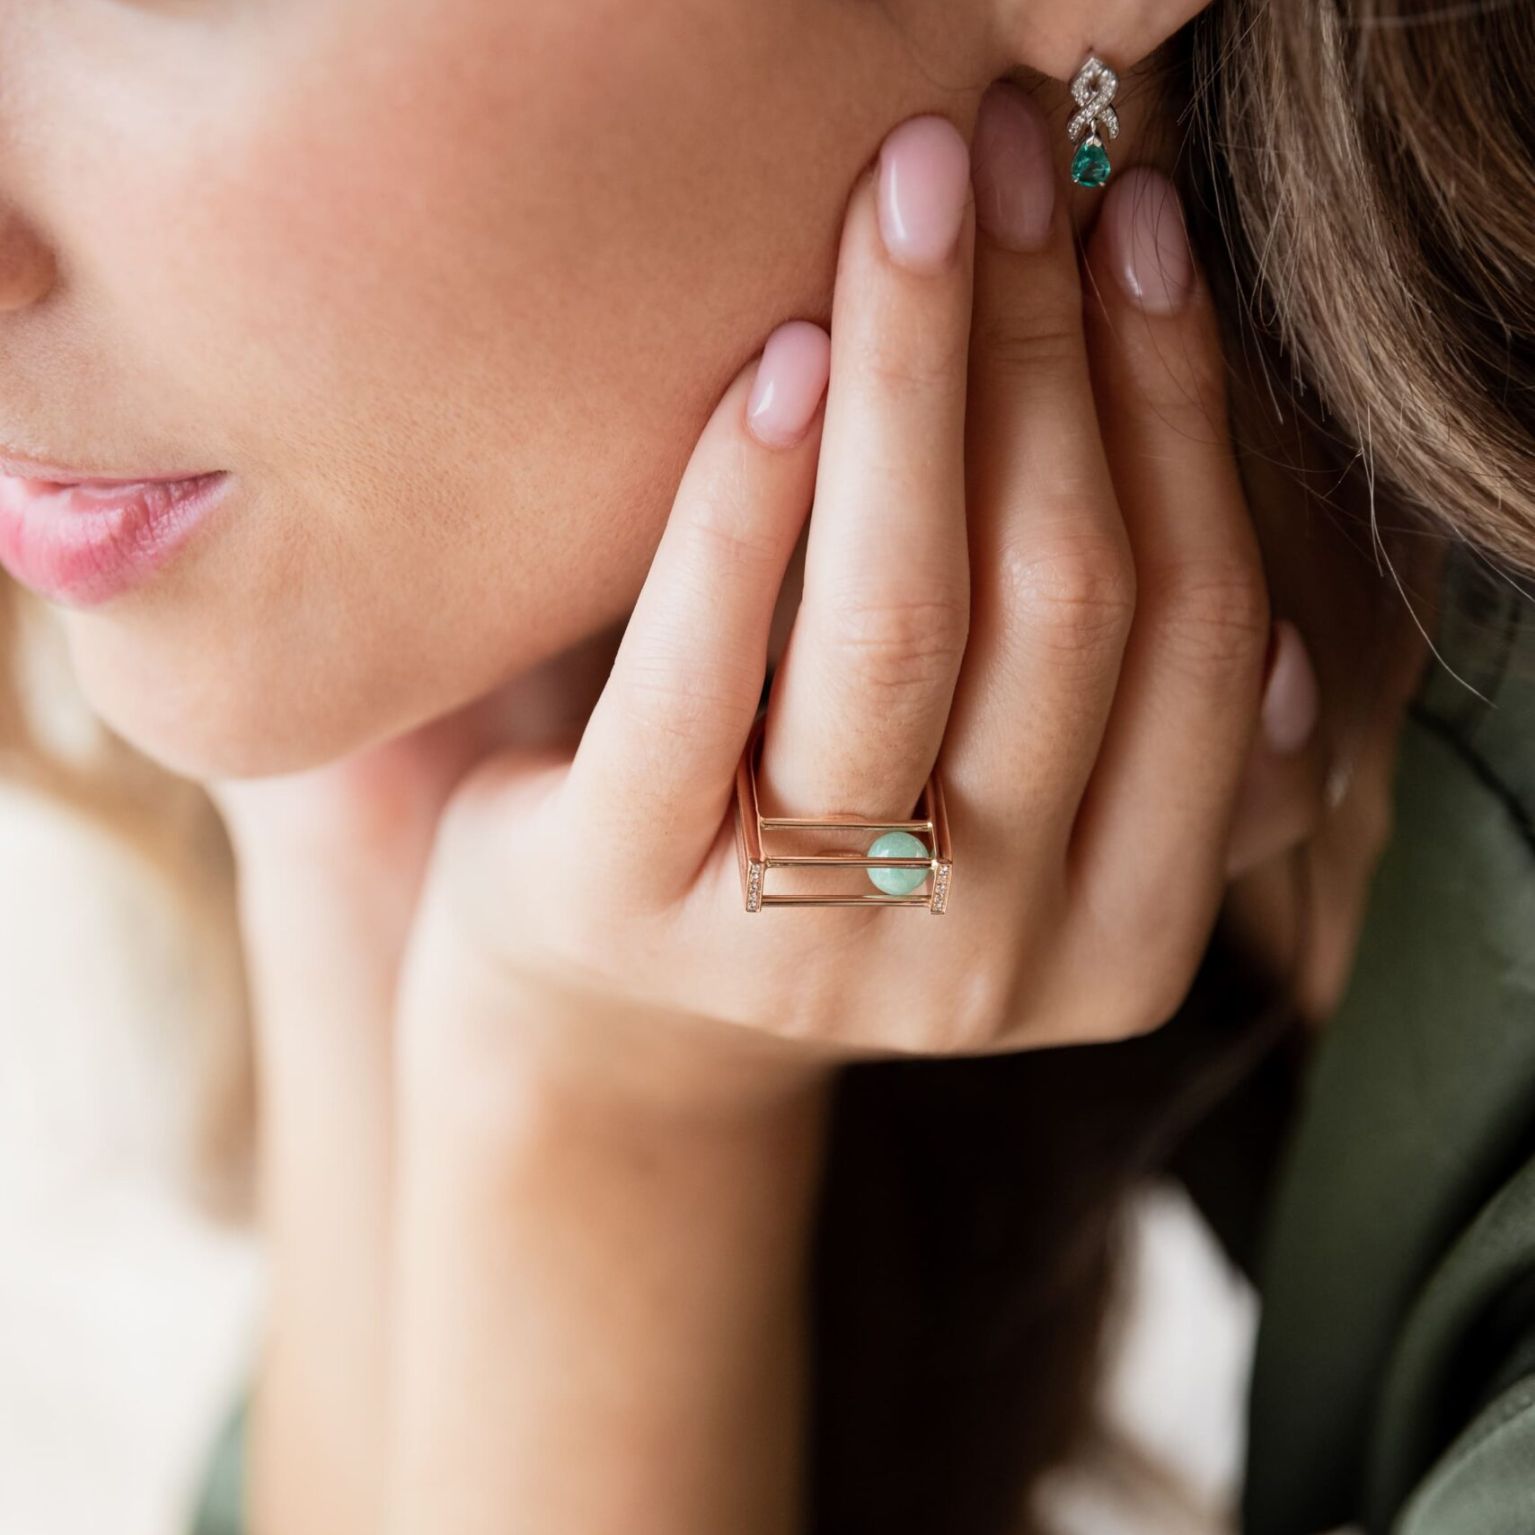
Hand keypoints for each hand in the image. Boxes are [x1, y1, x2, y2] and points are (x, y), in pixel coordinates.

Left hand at [395, 80, 1300, 1116]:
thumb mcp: (1017, 826)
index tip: (1137, 230)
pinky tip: (783, 358)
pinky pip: (696, 675)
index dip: (1180, 413)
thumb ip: (1153, 765)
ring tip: (910, 199)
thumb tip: (1285, 651)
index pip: (1199, 641)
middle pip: (1062, 609)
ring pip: (899, 626)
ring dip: (918, 382)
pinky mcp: (628, 895)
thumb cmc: (836, 855)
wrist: (614, 986)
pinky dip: (746, 501)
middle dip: (1052, 355)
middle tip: (1011, 163)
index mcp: (1118, 948)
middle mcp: (985, 969)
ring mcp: (805, 951)